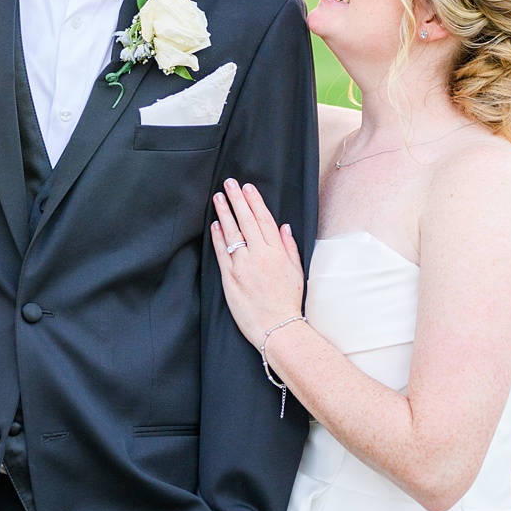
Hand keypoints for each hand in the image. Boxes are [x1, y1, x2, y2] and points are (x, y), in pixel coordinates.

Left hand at [210, 178, 304, 350]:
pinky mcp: (229, 277)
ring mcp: (243, 266)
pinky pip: (222, 252)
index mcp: (277, 253)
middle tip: (229, 183)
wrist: (277, 327)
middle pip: (246, 222)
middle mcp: (260, 256)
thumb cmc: (288, 300)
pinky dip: (217, 236)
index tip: (248, 188)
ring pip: (232, 233)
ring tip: (218, 197)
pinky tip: (215, 224)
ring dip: (224, 213)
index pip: (264, 220)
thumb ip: (289, 247)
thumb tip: (283, 226)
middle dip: (237, 200)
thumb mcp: (296, 271)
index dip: (254, 202)